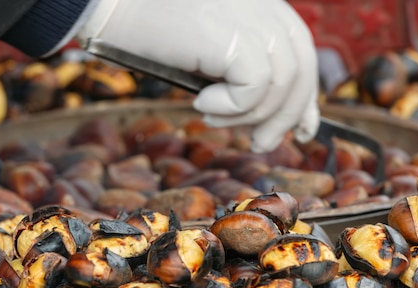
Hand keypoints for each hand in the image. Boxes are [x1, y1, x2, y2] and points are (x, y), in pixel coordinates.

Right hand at [77, 0, 318, 152]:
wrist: (113, 10)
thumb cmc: (152, 35)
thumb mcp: (210, 60)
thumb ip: (245, 79)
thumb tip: (273, 123)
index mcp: (263, 7)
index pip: (302, 53)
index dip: (304, 97)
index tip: (298, 130)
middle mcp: (264, 6)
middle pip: (300, 69)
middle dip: (285, 116)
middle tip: (259, 143)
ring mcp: (251, 16)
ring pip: (279, 84)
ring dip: (246, 114)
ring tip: (211, 114)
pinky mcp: (233, 34)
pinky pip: (254, 87)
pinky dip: (231, 106)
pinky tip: (202, 101)